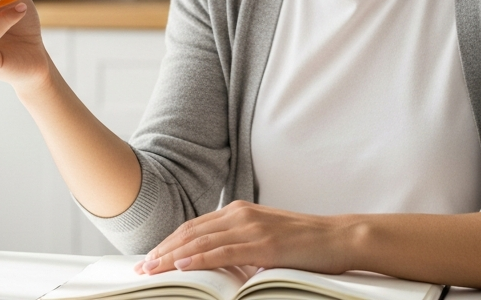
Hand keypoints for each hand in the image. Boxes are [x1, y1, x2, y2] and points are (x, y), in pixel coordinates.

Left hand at [136, 201, 353, 275]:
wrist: (338, 238)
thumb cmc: (305, 242)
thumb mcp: (265, 237)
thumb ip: (239, 244)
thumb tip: (216, 261)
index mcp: (239, 210)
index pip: (194, 226)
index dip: (169, 241)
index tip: (151, 256)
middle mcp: (240, 214)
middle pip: (191, 231)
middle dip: (162, 250)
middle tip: (142, 266)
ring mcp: (251, 227)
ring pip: (201, 241)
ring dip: (172, 256)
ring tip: (152, 269)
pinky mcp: (263, 244)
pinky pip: (223, 252)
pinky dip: (199, 259)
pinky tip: (182, 266)